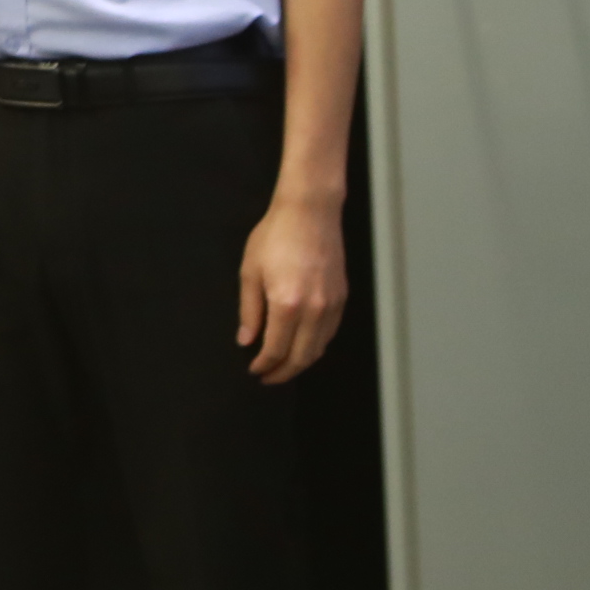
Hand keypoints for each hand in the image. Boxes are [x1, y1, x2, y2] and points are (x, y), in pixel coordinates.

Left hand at [239, 193, 348, 381]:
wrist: (309, 212)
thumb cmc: (274, 236)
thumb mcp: (250, 271)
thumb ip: (249, 311)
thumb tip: (247, 341)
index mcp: (287, 304)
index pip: (276, 349)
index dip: (265, 365)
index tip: (254, 370)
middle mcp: (314, 310)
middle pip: (301, 357)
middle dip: (283, 372)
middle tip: (268, 377)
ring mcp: (331, 306)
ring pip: (319, 348)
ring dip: (301, 362)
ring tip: (283, 365)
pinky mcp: (342, 298)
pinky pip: (330, 333)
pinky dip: (316, 346)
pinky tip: (302, 345)